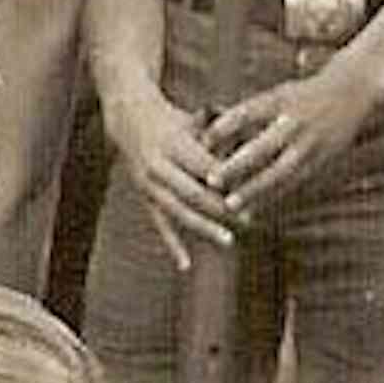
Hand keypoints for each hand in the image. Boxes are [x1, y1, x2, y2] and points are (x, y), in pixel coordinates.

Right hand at [108, 88, 237, 268]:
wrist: (128, 117)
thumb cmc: (173, 119)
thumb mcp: (194, 120)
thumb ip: (220, 137)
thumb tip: (255, 151)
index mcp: (172, 142)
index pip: (204, 165)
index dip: (225, 180)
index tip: (250, 190)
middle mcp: (158, 165)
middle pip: (193, 191)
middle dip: (221, 207)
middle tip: (249, 219)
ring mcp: (149, 184)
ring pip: (178, 211)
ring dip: (204, 227)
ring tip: (228, 241)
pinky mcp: (144, 198)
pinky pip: (160, 225)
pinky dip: (173, 245)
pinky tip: (186, 265)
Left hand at [206, 60, 373, 218]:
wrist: (352, 91)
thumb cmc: (303, 94)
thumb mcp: (278, 94)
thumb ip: (250, 114)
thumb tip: (209, 133)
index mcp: (280, 101)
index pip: (246, 113)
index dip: (224, 127)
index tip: (202, 141)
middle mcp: (295, 123)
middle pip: (262, 148)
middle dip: (236, 166)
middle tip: (211, 181)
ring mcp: (310, 144)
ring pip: (278, 173)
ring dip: (254, 191)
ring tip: (230, 206)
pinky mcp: (322, 160)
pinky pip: (294, 184)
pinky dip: (274, 198)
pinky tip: (255, 211)